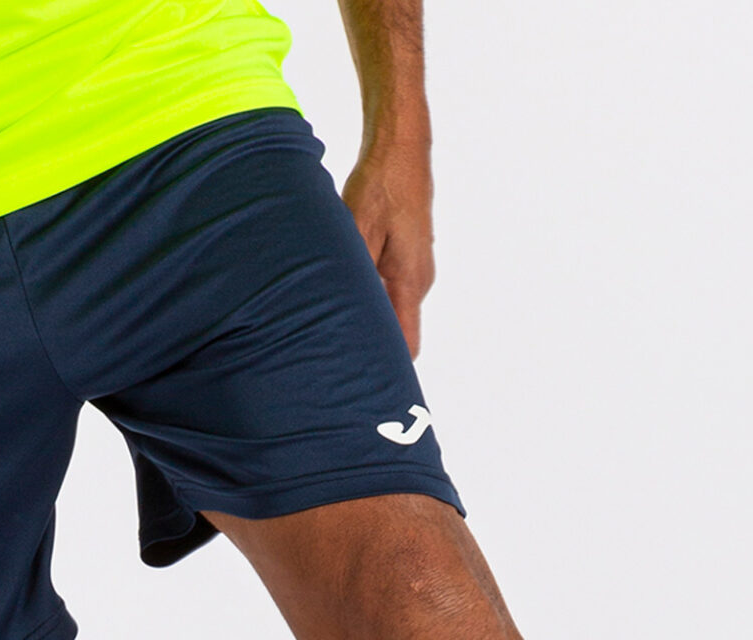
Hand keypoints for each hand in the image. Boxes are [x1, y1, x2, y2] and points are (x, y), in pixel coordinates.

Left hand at [342, 145, 434, 357]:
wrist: (402, 146)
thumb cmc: (381, 183)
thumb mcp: (357, 229)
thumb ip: (353, 276)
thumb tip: (342, 314)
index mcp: (409, 280)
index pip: (407, 345)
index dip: (388, 367)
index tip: (363, 380)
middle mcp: (418, 280)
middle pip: (398, 331)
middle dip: (370, 344)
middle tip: (335, 353)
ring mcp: (416, 268)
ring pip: (392, 309)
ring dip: (368, 316)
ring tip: (334, 322)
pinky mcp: (408, 256)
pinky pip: (391, 289)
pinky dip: (371, 296)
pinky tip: (345, 289)